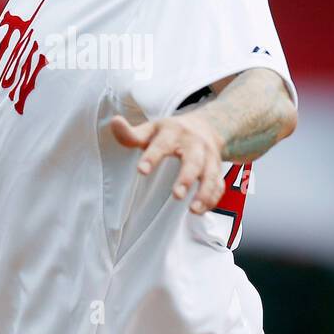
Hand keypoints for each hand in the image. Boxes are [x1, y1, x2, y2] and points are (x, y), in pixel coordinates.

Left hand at [109, 112, 225, 213]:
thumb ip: (131, 133)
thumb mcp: (151, 129)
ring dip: (205, 193)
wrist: (206, 126)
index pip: (162, 144)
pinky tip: (202, 211)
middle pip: (193, 161)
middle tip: (176, 195)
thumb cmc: (171, 132)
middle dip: (186, 178)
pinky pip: (219, 185)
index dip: (152, 157)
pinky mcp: (217, 170)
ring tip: (193, 210)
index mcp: (174, 132)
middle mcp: (194, 144)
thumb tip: (114, 122)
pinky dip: (213, 199)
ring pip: (211, 175)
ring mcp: (209, 157)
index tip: (141, 171)